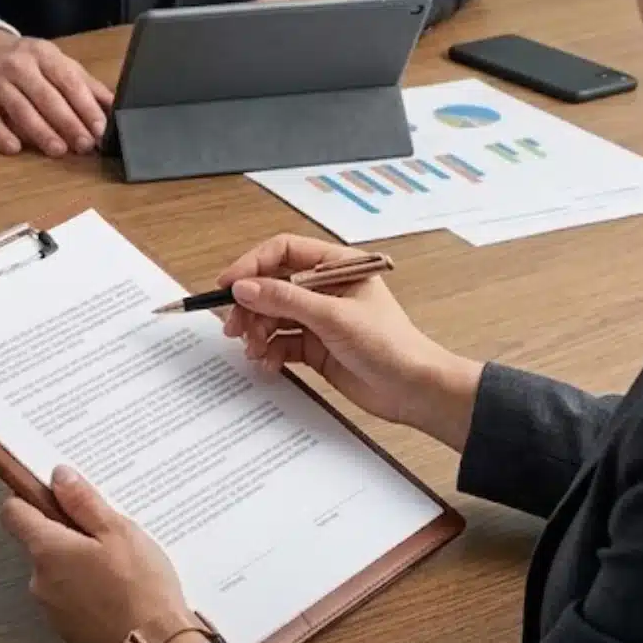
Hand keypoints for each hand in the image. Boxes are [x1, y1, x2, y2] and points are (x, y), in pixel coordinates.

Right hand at [0, 29, 112, 156]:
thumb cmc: (25, 60)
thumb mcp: (56, 62)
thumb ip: (85, 84)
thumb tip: (115, 106)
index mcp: (44, 55)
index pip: (68, 81)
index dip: (85, 105)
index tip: (100, 127)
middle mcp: (19, 66)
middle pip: (46, 97)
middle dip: (68, 123)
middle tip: (85, 145)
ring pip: (20, 109)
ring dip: (40, 131)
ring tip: (58, 150)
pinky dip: (1, 134)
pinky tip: (15, 148)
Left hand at [0, 467, 191, 642]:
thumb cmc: (140, 585)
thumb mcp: (118, 531)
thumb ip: (83, 501)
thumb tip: (58, 476)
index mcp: (47, 550)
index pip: (13, 513)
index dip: (30, 498)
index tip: (55, 494)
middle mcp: (39, 581)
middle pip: (39, 543)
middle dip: (67, 534)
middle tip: (106, 532)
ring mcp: (51, 609)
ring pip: (56, 572)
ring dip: (78, 563)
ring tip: (118, 565)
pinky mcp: (67, 630)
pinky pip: (69, 598)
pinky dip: (86, 590)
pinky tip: (117, 591)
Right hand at [220, 234, 482, 446]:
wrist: (414, 391)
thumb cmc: (390, 345)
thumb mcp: (332, 317)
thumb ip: (285, 299)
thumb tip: (243, 287)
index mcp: (336, 266)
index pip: (283, 251)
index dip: (252, 265)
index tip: (228, 286)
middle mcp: (325, 288)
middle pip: (272, 285)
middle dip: (251, 305)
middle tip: (234, 328)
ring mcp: (319, 319)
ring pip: (273, 316)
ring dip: (258, 331)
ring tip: (255, 349)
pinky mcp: (316, 347)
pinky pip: (281, 342)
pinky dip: (270, 351)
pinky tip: (269, 363)